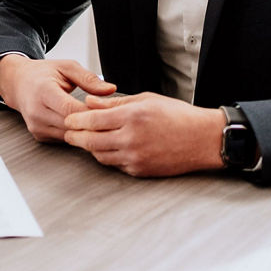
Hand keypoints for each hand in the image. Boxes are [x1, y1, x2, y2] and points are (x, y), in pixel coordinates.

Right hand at [0, 55, 116, 141]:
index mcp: (43, 91)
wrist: (19, 84)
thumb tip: (110, 89)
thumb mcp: (67, 67)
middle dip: (91, 123)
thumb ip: (89, 79)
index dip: (90, 112)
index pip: (70, 109)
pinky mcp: (39, 136)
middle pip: (71, 125)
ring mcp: (36, 126)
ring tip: (98, 121)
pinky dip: (75, 133)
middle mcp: (37, 112)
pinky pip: (64, 139)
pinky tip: (84, 125)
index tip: (106, 109)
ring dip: (84, 130)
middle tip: (109, 117)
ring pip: (69, 136)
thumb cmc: (43, 74)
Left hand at [63, 91, 224, 176]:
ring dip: (90, 147)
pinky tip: (107, 148)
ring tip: (86, 138)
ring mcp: (135, 157)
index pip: (92, 120)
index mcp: (131, 117)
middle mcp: (131, 139)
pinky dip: (107, 156)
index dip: (76, 120)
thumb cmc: (177, 115)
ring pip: (100, 155)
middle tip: (68, 132)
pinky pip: (115, 164)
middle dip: (75, 137)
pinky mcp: (140, 170)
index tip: (69, 118)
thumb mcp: (146, 99)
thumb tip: (90, 102)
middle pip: (90, 141)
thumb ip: (115, 102)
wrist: (202, 139)